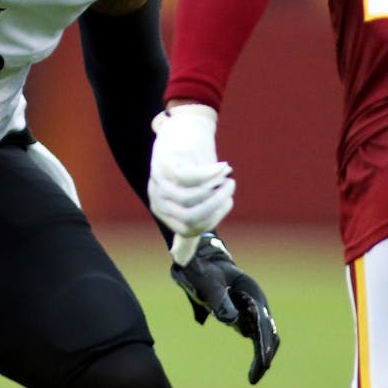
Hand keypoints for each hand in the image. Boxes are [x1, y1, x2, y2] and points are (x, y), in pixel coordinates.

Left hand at [149, 105, 234, 239]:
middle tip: (230, 188)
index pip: (191, 229)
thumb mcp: (189, 197)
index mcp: (162, 211)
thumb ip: (185, 227)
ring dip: (216, 189)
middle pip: (192, 218)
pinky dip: (211, 174)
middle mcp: (157, 198)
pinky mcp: (166, 160)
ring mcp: (158, 179)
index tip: (228, 200)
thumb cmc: (191, 162)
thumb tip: (180, 262)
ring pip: (192, 199)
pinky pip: (191, 178)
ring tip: (226, 176)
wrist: (185, 126)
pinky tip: (222, 167)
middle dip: (217, 205)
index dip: (215, 217)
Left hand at [171, 233, 279, 384]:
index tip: (263, 362)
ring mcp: (252, 309)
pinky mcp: (245, 315)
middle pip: (268, 332)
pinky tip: (254, 367)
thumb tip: (232, 322)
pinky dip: (258, 349)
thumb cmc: (204, 272)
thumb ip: (219, 301)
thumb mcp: (209, 285)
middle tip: (255, 377)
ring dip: (262, 354)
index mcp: (252, 293)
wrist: (201, 262)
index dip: (263, 343)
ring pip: (264, 335)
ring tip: (254, 376)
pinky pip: (256, 335)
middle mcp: (256, 302)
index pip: (262, 323)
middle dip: (265, 354)